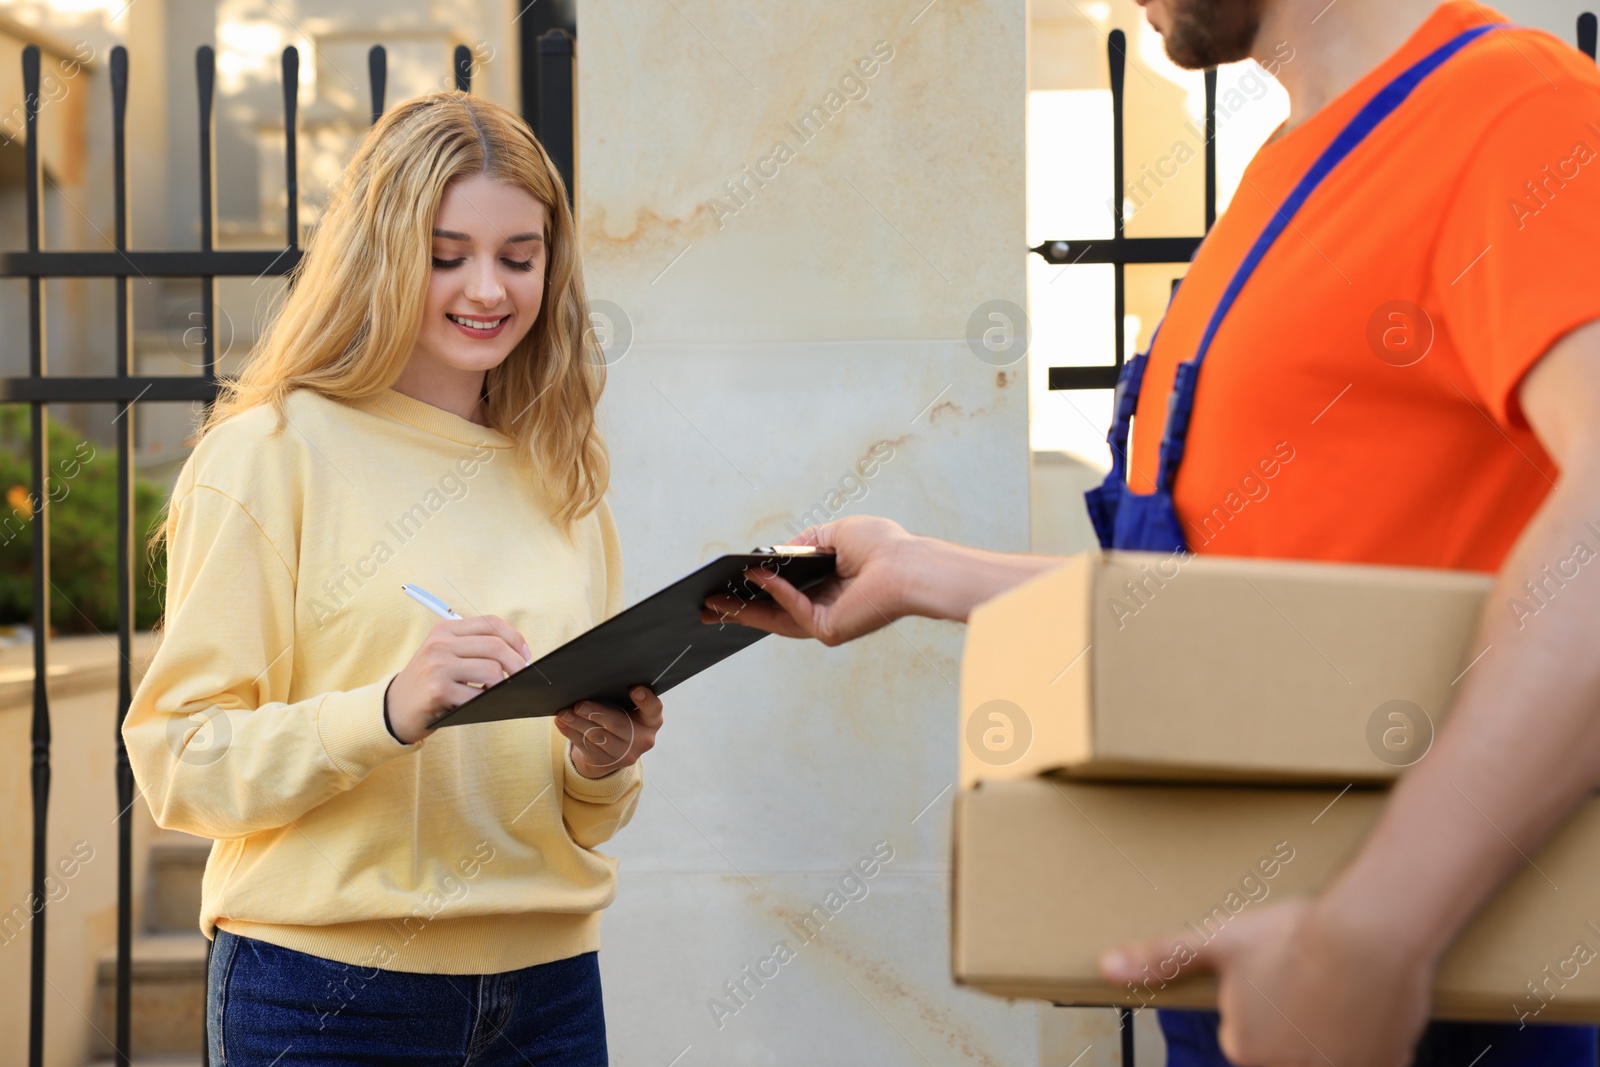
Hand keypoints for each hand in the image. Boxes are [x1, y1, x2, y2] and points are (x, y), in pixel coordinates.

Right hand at [385, 615, 531, 743]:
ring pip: (491, 670)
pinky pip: (478, 695)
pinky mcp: (438, 689)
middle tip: (523, 677)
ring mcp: (438, 665)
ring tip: (496, 691)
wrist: (394, 708)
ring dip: (502, 685)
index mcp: (445, 630)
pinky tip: (481, 703)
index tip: (526, 654)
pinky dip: (487, 701)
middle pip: (495, 646)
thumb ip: (475, 648)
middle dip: (518, 664)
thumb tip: (519, 656)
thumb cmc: (429, 683)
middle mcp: (440, 643)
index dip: (515, 638)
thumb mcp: (446, 656)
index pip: (490, 623)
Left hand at [555, 685, 662, 777]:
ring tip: (564, 714)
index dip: (646, 700)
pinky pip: (587, 747)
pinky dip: (571, 734)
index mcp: (652, 721)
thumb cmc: (621, 718)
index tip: (634, 689)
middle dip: (597, 714)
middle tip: (579, 705)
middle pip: (619, 725)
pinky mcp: (607, 764)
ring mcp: (625, 755)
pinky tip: (563, 724)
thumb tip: (594, 683)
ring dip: (578, 724)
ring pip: (599, 737)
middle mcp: (643, 739)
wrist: (614, 750)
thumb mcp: (628, 708)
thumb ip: (621, 698)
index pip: (653, 709)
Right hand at [699, 515, 918, 645]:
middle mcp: (825, 609)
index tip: (728, 584)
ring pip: (775, 619)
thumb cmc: (883, 547)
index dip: (756, 590)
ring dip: (744, 609)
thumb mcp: (834, 534)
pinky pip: (792, 609)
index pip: (784, 595)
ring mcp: (825, 622)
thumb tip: (773, 552)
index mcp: (828, 589)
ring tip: (714, 600)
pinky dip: (772, 592)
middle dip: (739, 608)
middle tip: (708, 604)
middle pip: (772, 613)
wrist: (908, 564)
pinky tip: (754, 575)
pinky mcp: (828, 629)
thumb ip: (802, 544)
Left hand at [1100, 897, 1432, 1066]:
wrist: (1370, 935)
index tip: (1278, 969)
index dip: (1262, 994)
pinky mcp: (1384, 1066)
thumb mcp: (1217, 941)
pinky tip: (1369, 1006)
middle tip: (1310, 976)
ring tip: (1340, 988)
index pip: (1245, 1030)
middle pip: (1286, 1045)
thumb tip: (1105, 966)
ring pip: (1328, 1051)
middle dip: (1296, 1015)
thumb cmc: (1291, 937)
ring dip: (1332, 1029)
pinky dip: (1369, 1038)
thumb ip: (1162, 958)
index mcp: (1244, 1050)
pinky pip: (1372, 1055)